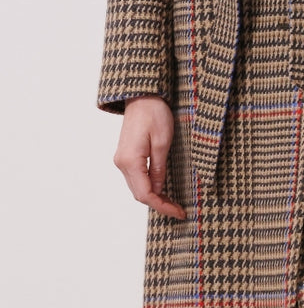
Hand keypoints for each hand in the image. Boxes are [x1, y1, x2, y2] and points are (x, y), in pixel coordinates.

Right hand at [114, 96, 185, 219]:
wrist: (142, 95)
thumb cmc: (154, 113)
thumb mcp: (162, 141)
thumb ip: (159, 168)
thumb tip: (158, 190)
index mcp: (130, 161)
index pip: (146, 194)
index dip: (162, 206)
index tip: (179, 212)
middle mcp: (122, 163)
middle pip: (139, 194)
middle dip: (159, 204)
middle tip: (179, 209)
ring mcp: (122, 159)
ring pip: (137, 187)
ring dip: (154, 196)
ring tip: (173, 202)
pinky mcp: (126, 155)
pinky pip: (136, 177)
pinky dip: (149, 186)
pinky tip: (161, 188)